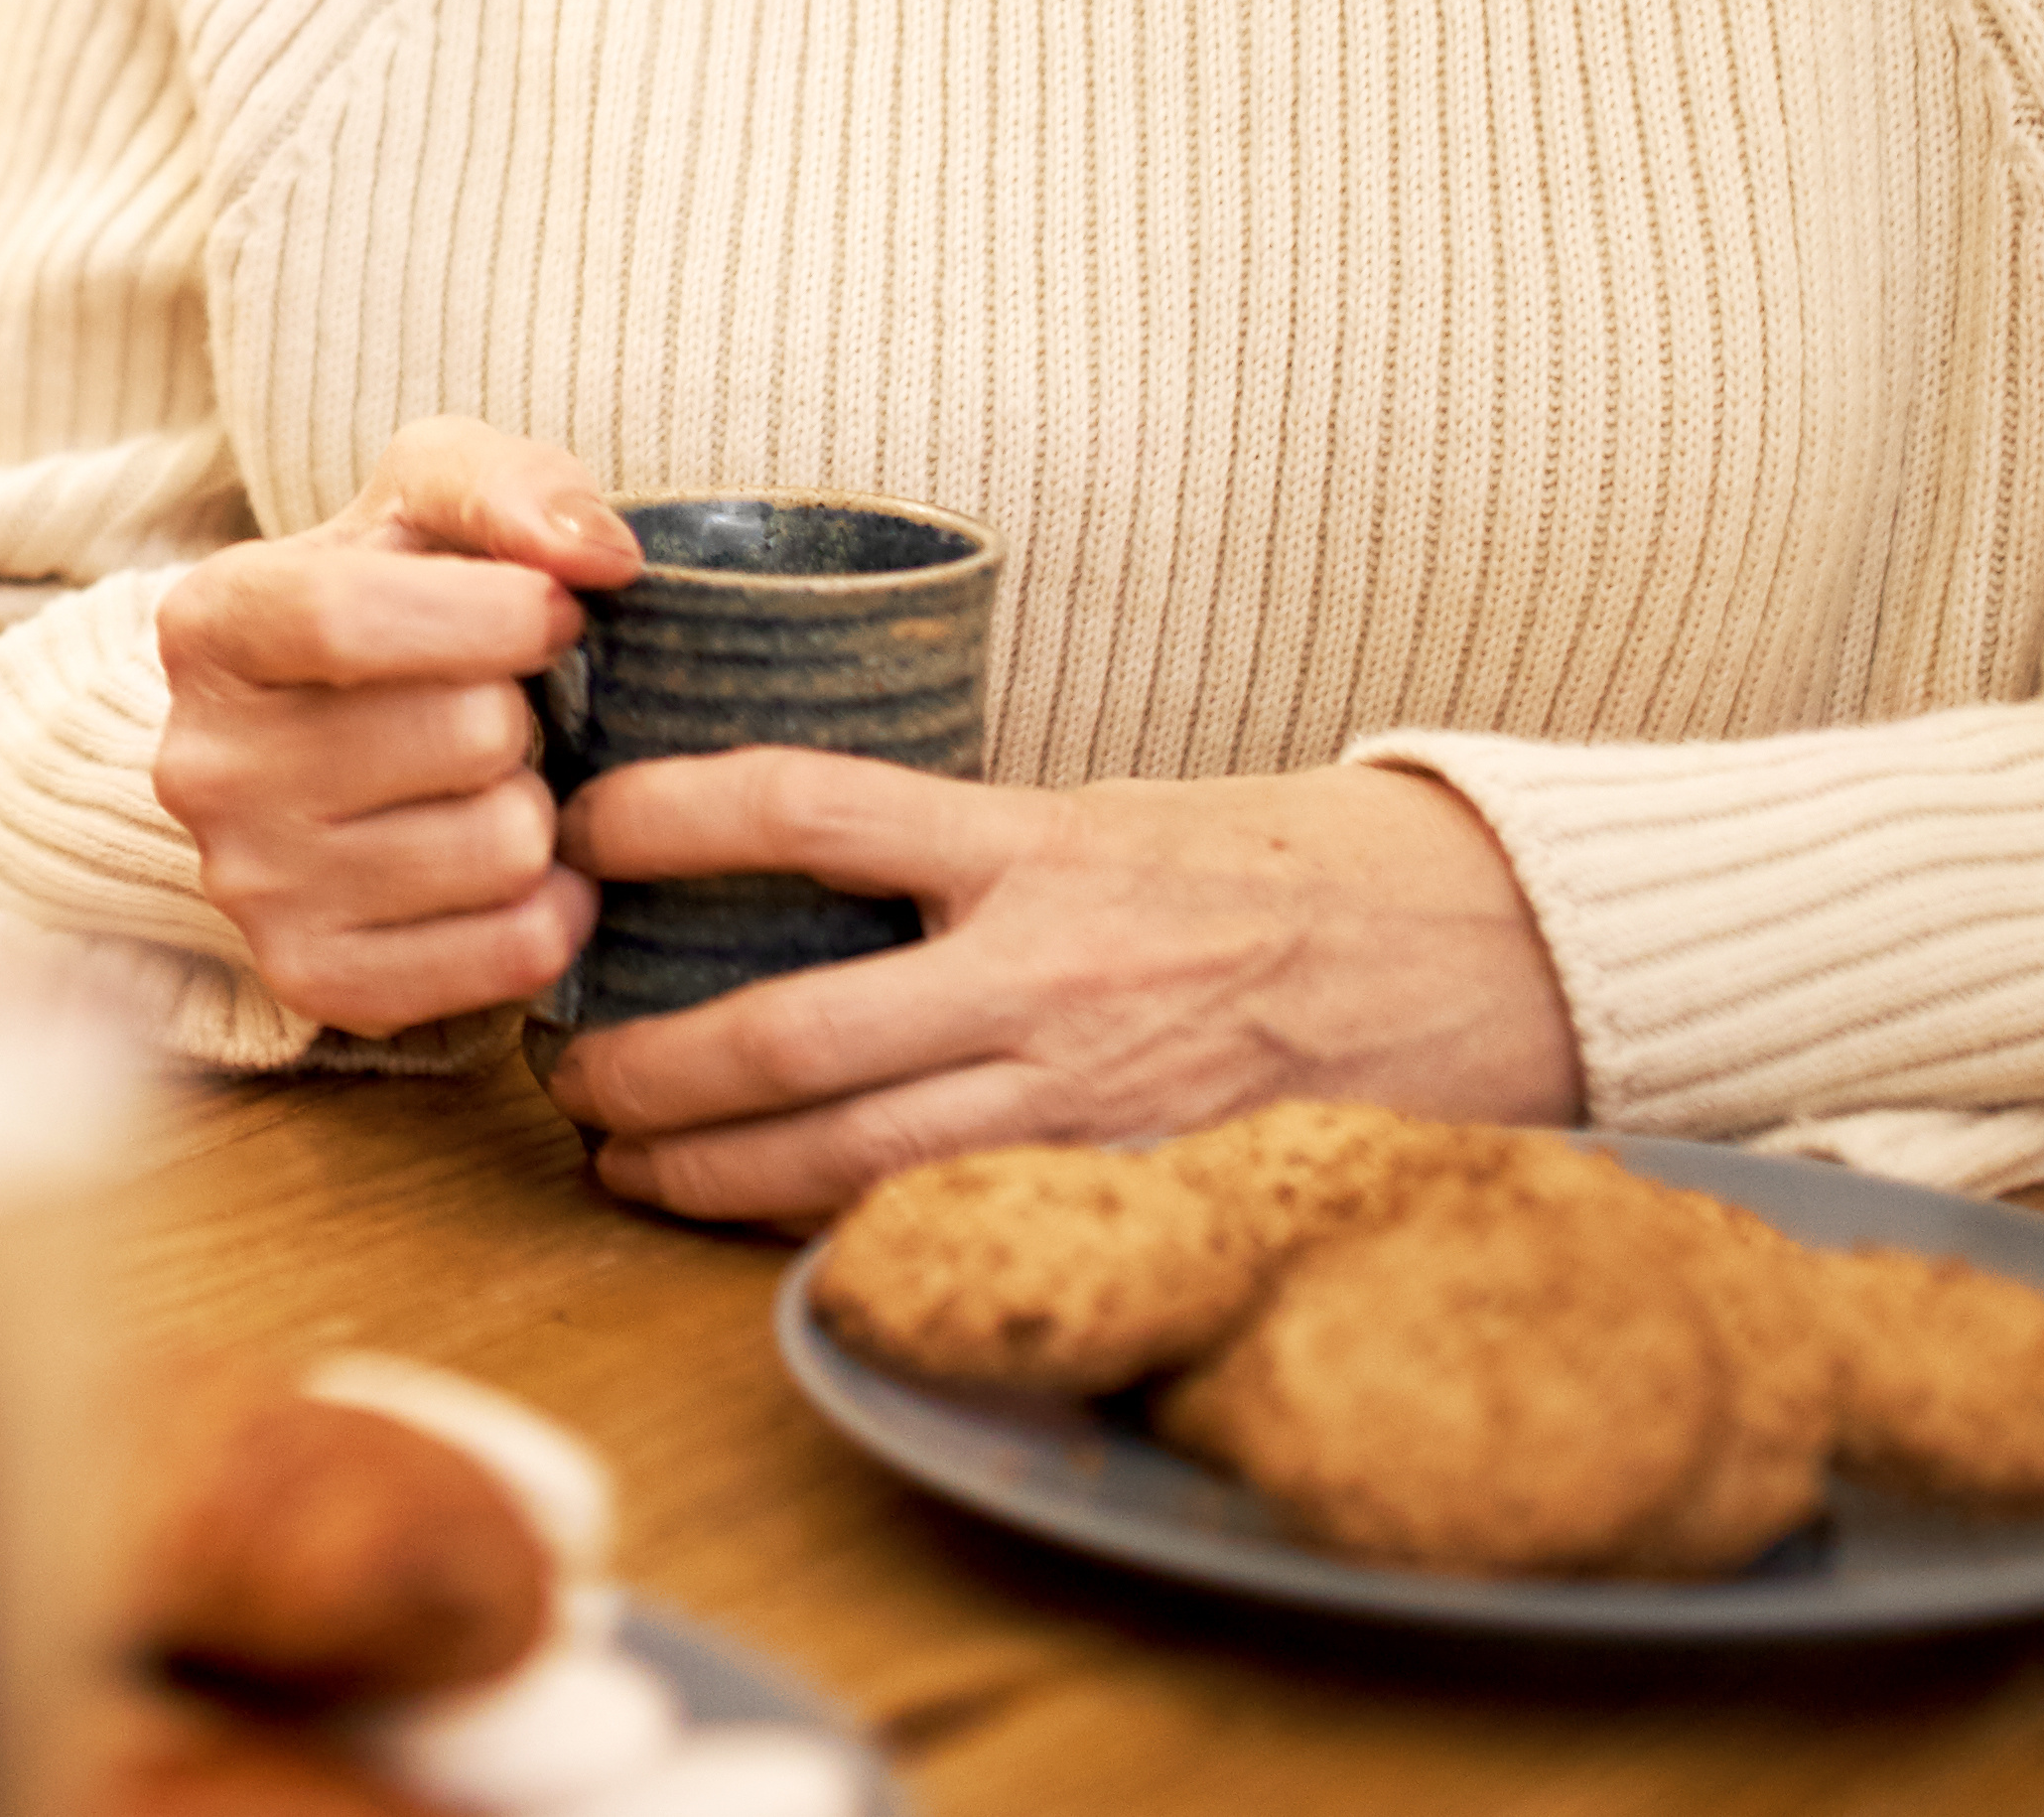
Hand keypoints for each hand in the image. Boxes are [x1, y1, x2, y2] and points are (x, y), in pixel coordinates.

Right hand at [150, 417, 641, 1034]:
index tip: (552, 609)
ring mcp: (251, 887)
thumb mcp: (422, 499)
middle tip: (493, 709)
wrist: (304, 748)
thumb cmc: (387, 603)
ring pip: (506, 845)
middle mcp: (205, 765)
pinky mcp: (315, 980)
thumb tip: (598, 557)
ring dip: (539, 806)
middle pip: (467, 734)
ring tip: (488, 785)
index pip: (348, 615)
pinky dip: (553, 905)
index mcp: (210, 624)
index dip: (495, 611)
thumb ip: (504, 485)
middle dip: (524, 710)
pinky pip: (516, 952)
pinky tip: (509, 866)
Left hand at [535, 753, 1583, 1223]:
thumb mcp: (1104, 809)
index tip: (579, 825)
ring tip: (626, 1165)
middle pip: (788, 1035)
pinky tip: (763, 1229)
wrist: (1479, 953)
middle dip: (647, 1070)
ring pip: (846, 1167)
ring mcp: (1087, 1102)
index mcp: (1035, 845)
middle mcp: (1047, 978)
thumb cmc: (1275, 864)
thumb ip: (961, 840)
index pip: (800, 808)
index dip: (666, 817)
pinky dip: (837, 1235)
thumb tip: (789, 845)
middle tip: (565, 1073)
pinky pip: (948, 1225)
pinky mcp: (1127, 1192)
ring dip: (708, 1176)